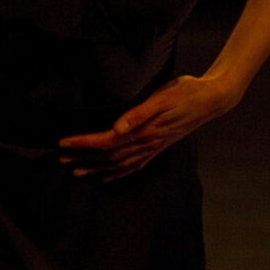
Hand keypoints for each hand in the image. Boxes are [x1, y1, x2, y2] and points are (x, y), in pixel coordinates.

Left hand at [58, 74, 236, 181]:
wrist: (210, 99)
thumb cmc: (185, 92)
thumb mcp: (162, 97)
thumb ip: (138, 113)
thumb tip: (117, 128)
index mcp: (144, 131)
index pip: (106, 142)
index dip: (83, 144)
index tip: (63, 143)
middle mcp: (146, 144)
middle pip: (108, 157)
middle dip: (83, 158)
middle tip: (60, 158)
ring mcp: (153, 148)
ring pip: (118, 165)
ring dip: (96, 168)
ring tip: (76, 170)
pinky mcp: (158, 147)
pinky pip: (133, 166)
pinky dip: (117, 173)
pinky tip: (107, 176)